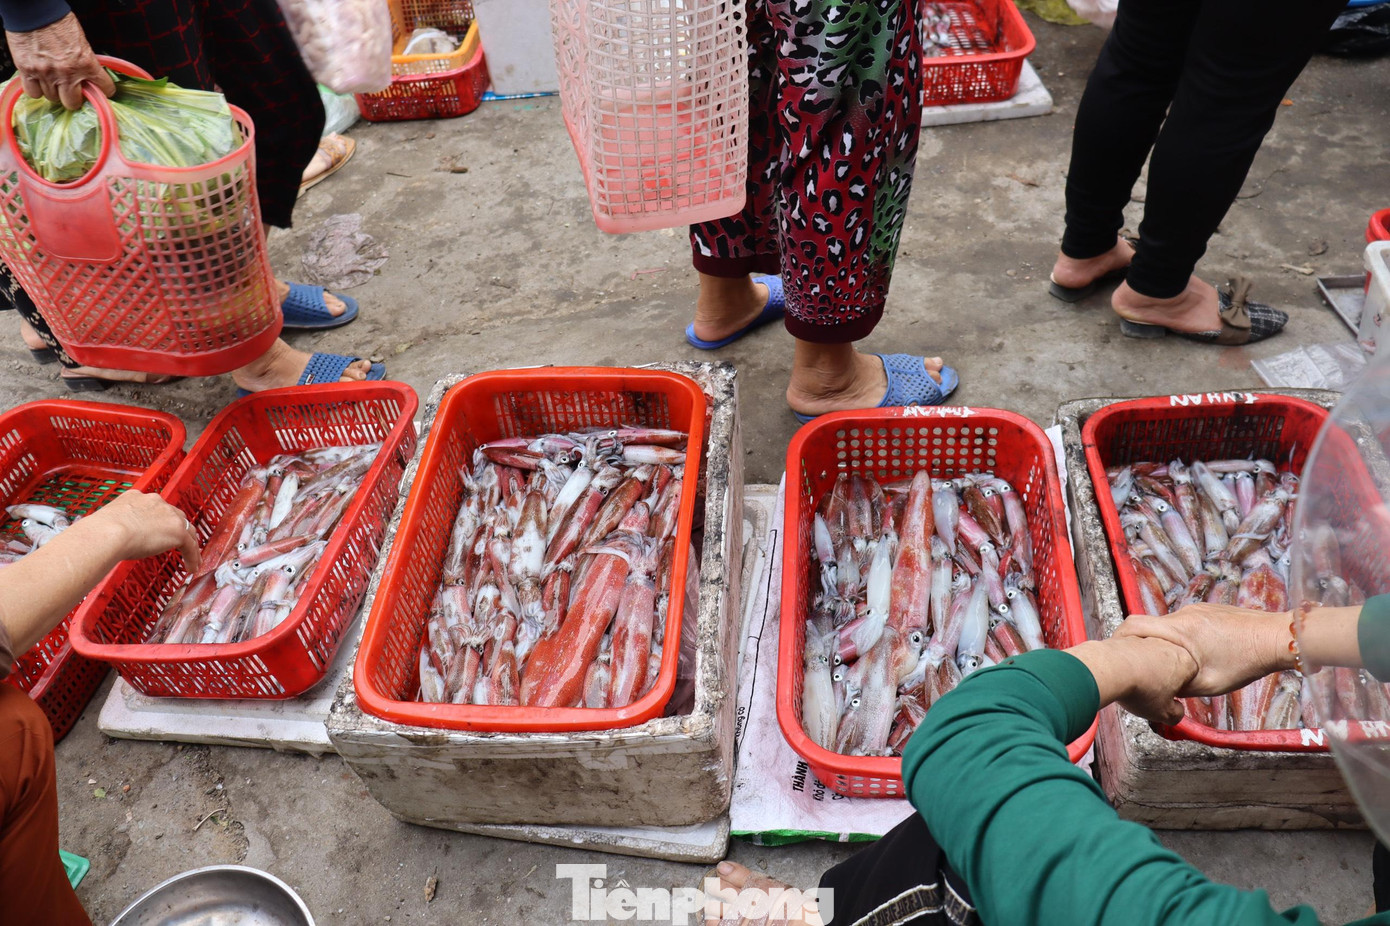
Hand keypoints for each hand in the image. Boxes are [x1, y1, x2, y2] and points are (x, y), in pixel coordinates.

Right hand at [5, 13, 114, 109]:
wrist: (36, 12)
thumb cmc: (58, 22)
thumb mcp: (82, 42)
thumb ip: (86, 62)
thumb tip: (88, 77)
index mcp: (86, 64)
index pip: (105, 89)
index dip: (102, 91)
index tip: (99, 90)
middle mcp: (67, 72)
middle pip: (72, 103)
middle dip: (73, 97)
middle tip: (71, 89)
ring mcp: (46, 73)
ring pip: (53, 98)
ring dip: (54, 91)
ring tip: (53, 81)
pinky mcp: (28, 70)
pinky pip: (34, 93)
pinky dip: (36, 89)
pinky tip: (39, 81)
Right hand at [87, 490, 200, 572]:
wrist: (108, 532)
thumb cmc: (101, 532)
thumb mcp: (111, 522)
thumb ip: (120, 525)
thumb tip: (117, 539)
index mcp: (137, 497)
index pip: (155, 508)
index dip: (161, 520)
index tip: (161, 531)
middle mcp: (156, 502)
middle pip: (176, 517)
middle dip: (180, 530)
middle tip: (182, 544)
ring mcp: (169, 515)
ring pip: (187, 531)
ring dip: (191, 545)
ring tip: (193, 560)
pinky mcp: (177, 531)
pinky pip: (190, 546)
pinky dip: (192, 557)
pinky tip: (192, 568)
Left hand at [1067, 636, 1196, 725]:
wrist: (1109, 670)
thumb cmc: (1138, 688)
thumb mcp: (1164, 713)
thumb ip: (1176, 714)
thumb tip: (1176, 713)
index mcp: (1185, 663)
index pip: (1189, 677)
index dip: (1177, 690)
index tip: (1168, 697)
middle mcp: (1168, 646)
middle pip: (1169, 664)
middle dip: (1160, 678)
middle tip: (1150, 692)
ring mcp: (1147, 639)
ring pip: (1149, 657)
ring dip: (1143, 669)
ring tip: (1133, 684)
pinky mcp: (1127, 638)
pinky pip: (1131, 652)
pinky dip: (1127, 662)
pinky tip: (1121, 675)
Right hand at [1114, 604, 1292, 697]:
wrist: (1276, 638)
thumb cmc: (1246, 662)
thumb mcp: (1209, 684)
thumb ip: (1180, 685)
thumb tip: (1163, 690)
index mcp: (1179, 632)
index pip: (1134, 626)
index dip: (1119, 638)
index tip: (1115, 652)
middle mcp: (1183, 615)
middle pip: (1150, 627)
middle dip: (1144, 645)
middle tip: (1147, 665)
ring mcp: (1196, 609)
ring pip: (1168, 626)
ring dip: (1167, 642)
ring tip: (1178, 662)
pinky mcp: (1208, 609)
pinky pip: (1185, 623)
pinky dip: (1183, 637)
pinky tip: (1200, 651)